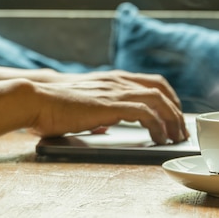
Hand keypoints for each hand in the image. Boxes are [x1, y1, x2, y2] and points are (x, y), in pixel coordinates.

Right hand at [29, 71, 188, 143]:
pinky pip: (146, 112)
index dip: (169, 98)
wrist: (37, 99)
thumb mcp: (84, 106)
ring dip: (172, 119)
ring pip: (159, 100)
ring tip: (176, 137)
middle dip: (176, 111)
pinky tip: (159, 138)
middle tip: (181, 130)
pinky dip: (158, 125)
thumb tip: (106, 126)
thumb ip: (99, 113)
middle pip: (162, 90)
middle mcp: (119, 81)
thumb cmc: (54, 105)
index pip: (153, 82)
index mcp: (114, 79)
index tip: (175, 114)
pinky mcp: (112, 105)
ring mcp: (116, 91)